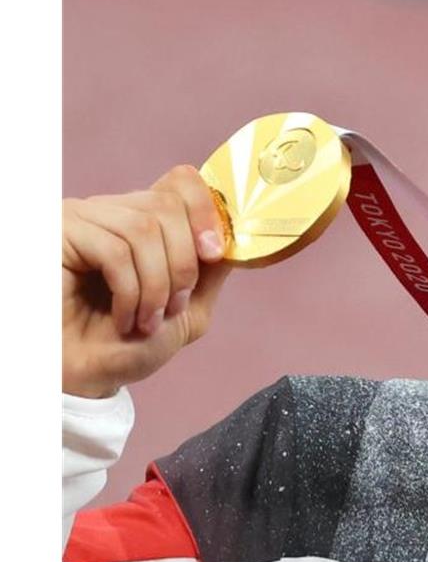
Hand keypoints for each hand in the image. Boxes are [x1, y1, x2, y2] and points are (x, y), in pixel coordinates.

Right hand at [62, 165, 233, 398]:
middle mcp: (113, 211)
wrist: (84, 379)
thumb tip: (234, 236)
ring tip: (148, 321)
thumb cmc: (128, 346)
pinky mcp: (60, 234)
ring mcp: (84, 219)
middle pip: (168, 205)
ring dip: (157, 283)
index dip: (205, 212)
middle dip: (183, 264)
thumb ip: (212, 273)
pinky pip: (114, 250)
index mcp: (145, 222)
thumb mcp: (187, 310)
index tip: (214, 254)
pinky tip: (126, 319)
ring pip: (144, 228)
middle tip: (175, 307)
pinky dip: (131, 291)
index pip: (180, 182)